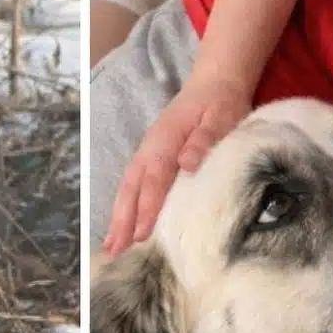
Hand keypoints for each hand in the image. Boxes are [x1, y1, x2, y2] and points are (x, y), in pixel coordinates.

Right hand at [103, 76, 250, 253]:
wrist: (214, 82)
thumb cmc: (221, 102)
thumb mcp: (221, 115)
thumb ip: (205, 138)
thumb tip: (186, 162)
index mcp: (166, 139)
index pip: (154, 179)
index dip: (146, 208)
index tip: (140, 236)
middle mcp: (151, 148)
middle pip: (132, 188)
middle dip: (122, 220)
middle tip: (116, 251)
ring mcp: (148, 152)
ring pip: (128, 188)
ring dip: (118, 217)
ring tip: (111, 247)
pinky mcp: (151, 157)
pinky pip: (133, 185)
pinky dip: (125, 207)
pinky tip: (123, 227)